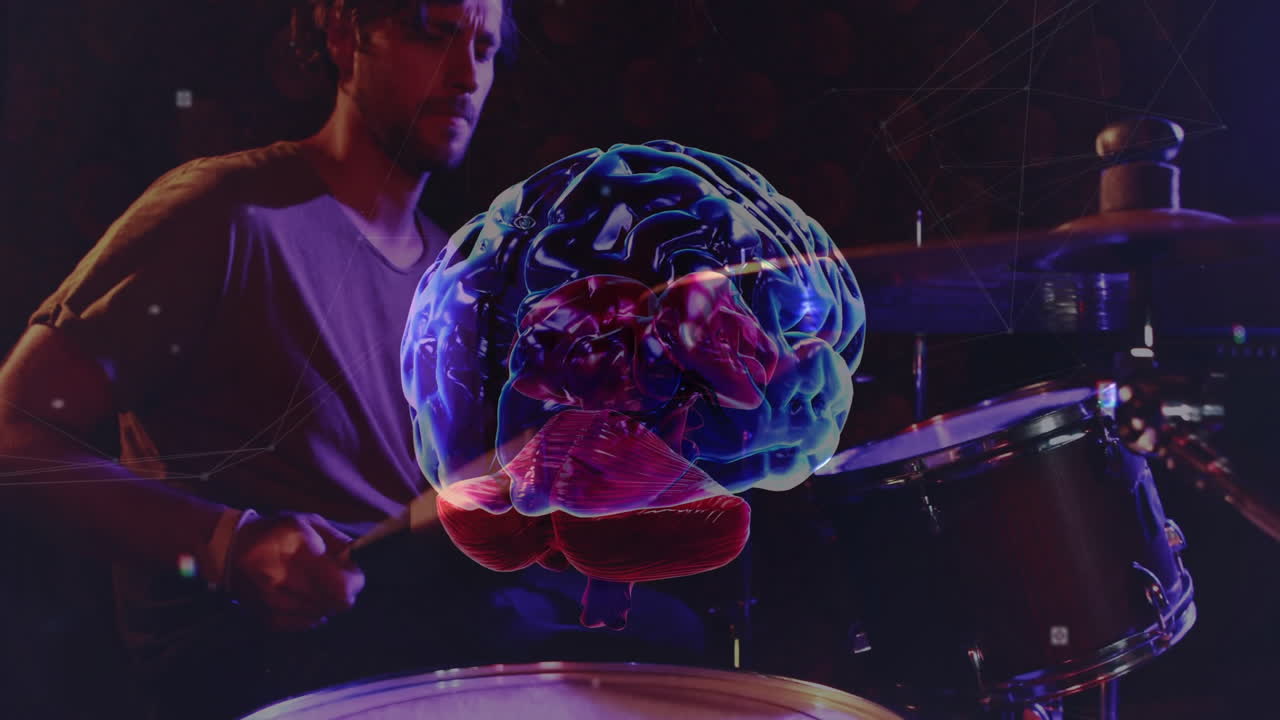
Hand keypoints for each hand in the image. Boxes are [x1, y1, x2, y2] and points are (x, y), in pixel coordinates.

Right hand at [227, 512, 365, 631]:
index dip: (354, 581)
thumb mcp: (307, 524)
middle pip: (336, 603)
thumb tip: (357, 558)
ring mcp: (274, 604)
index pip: (341, 585)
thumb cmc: (275, 533)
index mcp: (295, 552)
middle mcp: (283, 581)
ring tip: (314, 584)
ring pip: (322, 614)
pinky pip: (305, 624)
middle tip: (336, 579)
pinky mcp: (267, 619)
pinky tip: (302, 597)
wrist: (230, 550)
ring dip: (326, 602)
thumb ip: (336, 541)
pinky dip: (310, 613)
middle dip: (343, 591)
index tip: (353, 574)